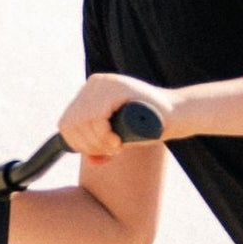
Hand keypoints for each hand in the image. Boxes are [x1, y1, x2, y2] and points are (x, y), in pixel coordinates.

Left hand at [57, 74, 177, 159]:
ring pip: (84, 121)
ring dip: (98, 141)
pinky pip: (97, 117)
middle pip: (72, 122)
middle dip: (88, 145)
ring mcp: (106, 83)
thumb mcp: (120, 137)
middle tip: (111, 151)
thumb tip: (91, 161)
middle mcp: (95, 83)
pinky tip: (118, 141)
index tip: (98, 152)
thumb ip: (104, 145)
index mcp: (90, 92)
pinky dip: (104, 135)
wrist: (176, 115)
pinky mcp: (117, 88)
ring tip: (116, 146)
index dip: (78, 144)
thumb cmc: (148, 127)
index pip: (66, 122)